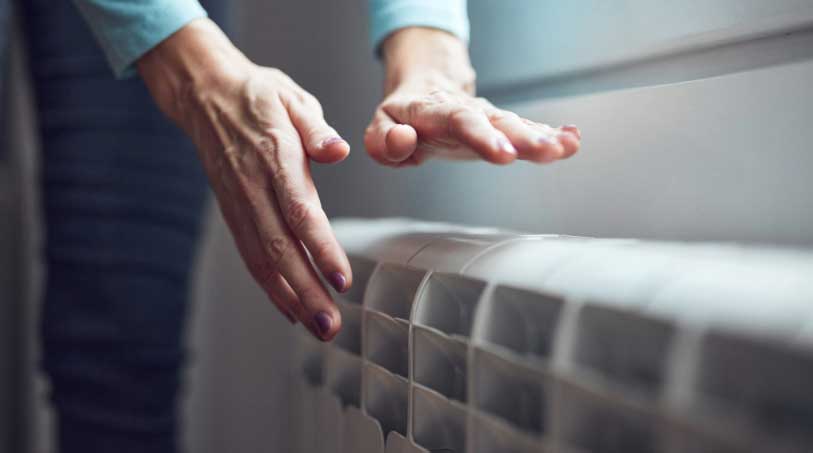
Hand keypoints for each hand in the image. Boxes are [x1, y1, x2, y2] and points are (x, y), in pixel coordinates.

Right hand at [138, 19, 349, 340]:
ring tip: (317, 328)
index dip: (320, 247)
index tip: (341, 279)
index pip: (299, 210)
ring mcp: (238, 202)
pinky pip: (250, 255)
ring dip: (291, 298)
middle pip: (280, 247)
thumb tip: (338, 150)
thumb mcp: (291, 95)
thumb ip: (315, 127)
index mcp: (273, 155)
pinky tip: (291, 309)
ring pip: (262, 259)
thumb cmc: (257, 94)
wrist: (205, 94)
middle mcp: (252, 185)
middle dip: (307, 290)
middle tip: (331, 324)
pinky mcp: (232, 212)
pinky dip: (270, 286)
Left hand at [365, 28, 580, 165]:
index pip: (459, 122)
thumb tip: (404, 140)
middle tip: (545, 151)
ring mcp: (486, 118)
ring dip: (541, 137)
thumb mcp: (379, 129)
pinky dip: (550, 135)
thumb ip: (384, 141)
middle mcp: (466, 112)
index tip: (504, 155)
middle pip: (496, 122)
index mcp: (434, 112)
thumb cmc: (402, 118)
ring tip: (565, 147)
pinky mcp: (499, 128)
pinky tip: (572, 141)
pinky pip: (527, 129)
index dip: (483, 138)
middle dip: (522, 138)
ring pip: (515, 124)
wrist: (423, 92)